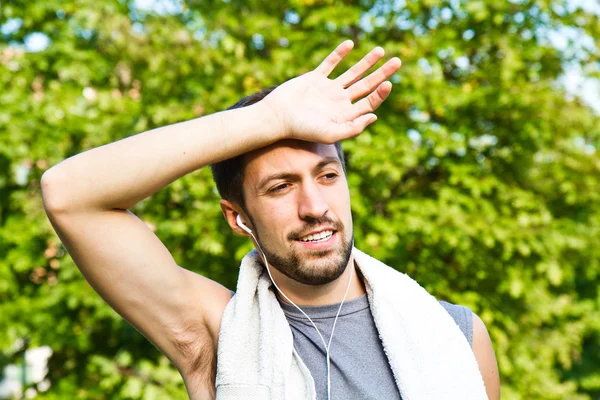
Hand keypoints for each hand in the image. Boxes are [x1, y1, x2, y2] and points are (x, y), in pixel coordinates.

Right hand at [262, 40, 400, 143]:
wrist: (277, 117)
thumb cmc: (302, 129)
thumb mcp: (330, 134)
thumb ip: (353, 128)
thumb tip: (374, 116)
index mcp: (345, 115)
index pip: (369, 102)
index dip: (381, 93)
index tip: (388, 83)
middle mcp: (339, 102)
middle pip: (366, 85)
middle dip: (382, 73)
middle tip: (398, 61)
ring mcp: (327, 89)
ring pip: (352, 73)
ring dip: (366, 62)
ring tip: (380, 50)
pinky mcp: (315, 78)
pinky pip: (329, 63)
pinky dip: (339, 54)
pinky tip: (350, 45)